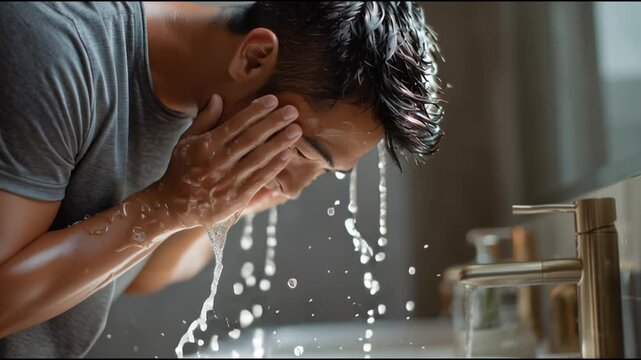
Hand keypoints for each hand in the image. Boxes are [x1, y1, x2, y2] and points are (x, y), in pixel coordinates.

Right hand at [152, 94, 300, 228]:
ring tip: (296, 130)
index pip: (236, 123)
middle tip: (292, 111)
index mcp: (207, 145)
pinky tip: (288, 154)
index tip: (273, 100)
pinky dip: (275, 166)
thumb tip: (218, 96)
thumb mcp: (186, 141)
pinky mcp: (237, 196)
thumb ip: (205, 119)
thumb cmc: (182, 168)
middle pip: (251, 138)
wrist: (174, 205)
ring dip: (280, 143)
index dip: (256, 111)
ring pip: (259, 158)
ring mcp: (229, 180)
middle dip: (274, 123)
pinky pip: (260, 178)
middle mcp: (219, 161)